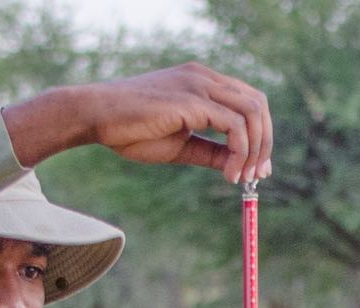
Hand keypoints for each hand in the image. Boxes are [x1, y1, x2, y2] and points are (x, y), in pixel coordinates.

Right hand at [6, 63, 272, 183]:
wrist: (95, 116)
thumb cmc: (131, 131)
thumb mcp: (182, 145)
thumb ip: (212, 151)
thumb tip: (241, 167)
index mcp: (203, 82)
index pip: (250, 102)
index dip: (261, 136)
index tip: (257, 169)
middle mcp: (205, 77)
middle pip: (259, 105)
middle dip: (264, 143)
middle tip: (255, 176)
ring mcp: (199, 84)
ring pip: (252, 113)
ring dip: (255, 150)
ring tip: (240, 178)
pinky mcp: (192, 99)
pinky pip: (234, 125)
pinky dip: (239, 152)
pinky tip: (226, 174)